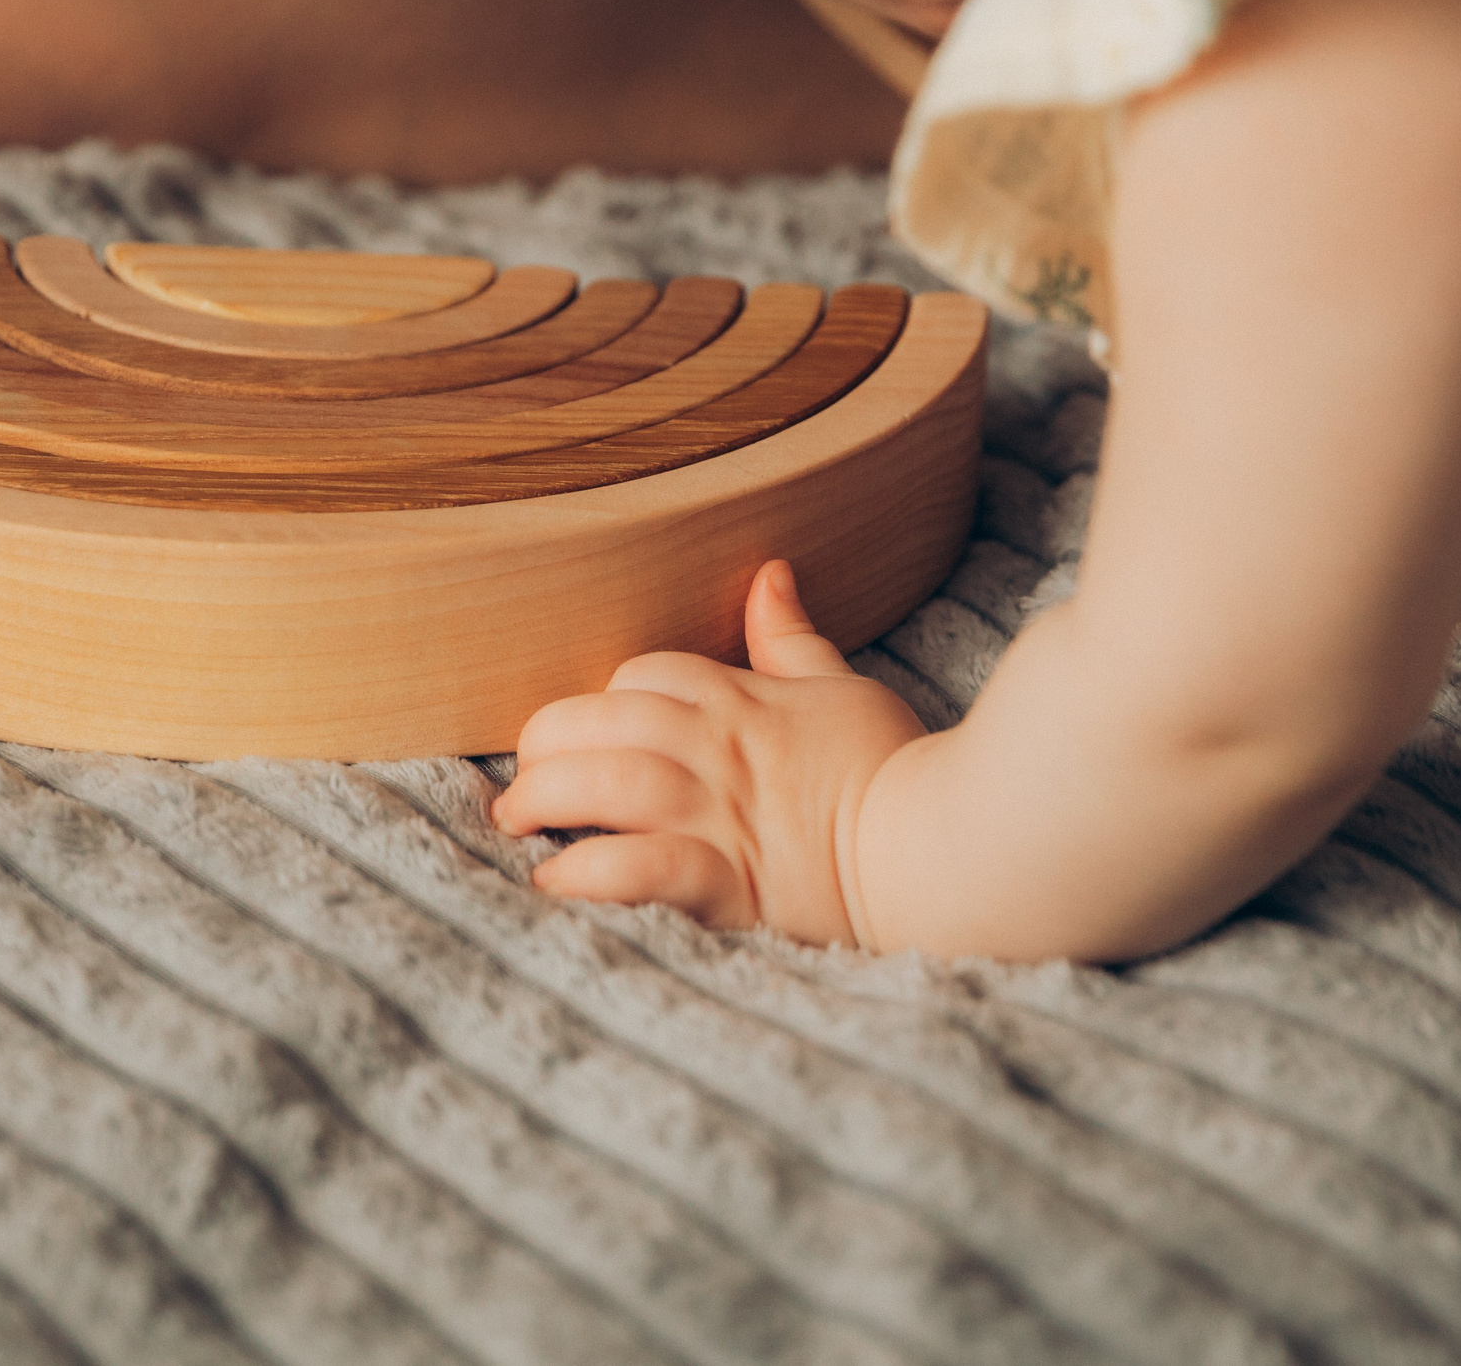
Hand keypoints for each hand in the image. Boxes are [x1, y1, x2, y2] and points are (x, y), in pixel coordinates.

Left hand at [496, 560, 925, 944]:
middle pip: (604, 720)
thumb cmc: (895, 771)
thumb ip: (793, 640)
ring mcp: (720, 816)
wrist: (943, 853)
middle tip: (525, 773)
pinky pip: (637, 869)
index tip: (591, 729)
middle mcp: (720, 751)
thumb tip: (769, 575)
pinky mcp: (727, 885)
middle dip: (548, 741)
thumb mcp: (841, 689)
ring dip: (544, 797)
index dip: (605, 697)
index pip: (645, 674)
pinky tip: (554, 883)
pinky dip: (585, 874)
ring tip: (516, 821)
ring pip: (606, 784)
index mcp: (744, 702)